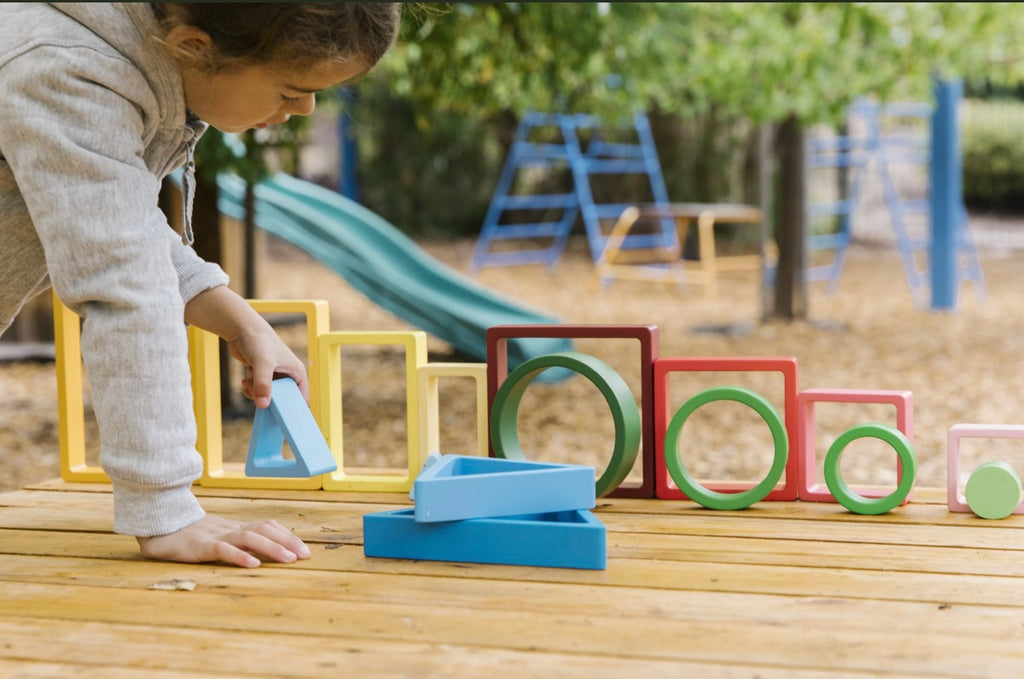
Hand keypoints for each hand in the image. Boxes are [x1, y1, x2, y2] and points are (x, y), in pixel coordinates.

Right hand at [136, 514, 311, 567]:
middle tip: (305, 556)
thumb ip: (237, 541)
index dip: (287, 536)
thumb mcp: (217, 536)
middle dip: (287, 541)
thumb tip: (263, 552)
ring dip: (272, 548)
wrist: (156, 524)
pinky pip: (223, 549)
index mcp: (235, 527)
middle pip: (264, 530)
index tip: (305, 550)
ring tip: (288, 560)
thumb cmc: (188, 534)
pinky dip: (240, 556)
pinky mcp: (199, 546)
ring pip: (249, 537)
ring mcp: (215, 536)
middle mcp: (230, 528)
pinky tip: (253, 565)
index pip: (267, 527)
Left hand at [226, 321, 308, 408]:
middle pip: (282, 399)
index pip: (302, 398)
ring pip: (267, 396)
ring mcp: (274, 376)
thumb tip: (263, 405)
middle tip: (258, 391)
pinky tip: (245, 379)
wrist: (241, 329)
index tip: (283, 418)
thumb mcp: (262, 364)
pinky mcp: (262, 375)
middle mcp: (287, 375)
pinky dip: (250, 388)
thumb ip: (263, 385)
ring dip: (256, 391)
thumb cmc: (258, 341)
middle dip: (268, 397)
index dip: (294, 408)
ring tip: (250, 377)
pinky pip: (257, 391)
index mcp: (297, 372)